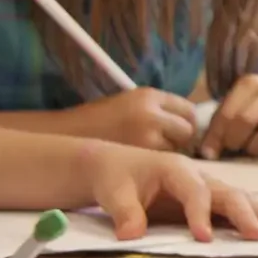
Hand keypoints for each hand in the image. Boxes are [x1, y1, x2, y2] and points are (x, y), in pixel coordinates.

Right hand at [72, 87, 196, 152]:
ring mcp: (145, 134)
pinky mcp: (138, 154)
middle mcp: (150, 112)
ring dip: (171, 152)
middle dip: (182, 139)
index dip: (186, 122)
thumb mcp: (131, 104)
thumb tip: (191, 124)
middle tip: (166, 145)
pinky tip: (143, 161)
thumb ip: (159, 110)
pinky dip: (158, 162)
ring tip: (151, 152)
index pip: (188, 109)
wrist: (66, 135)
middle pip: (188, 129)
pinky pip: (162, 160)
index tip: (178, 131)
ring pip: (177, 147)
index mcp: (149, 95)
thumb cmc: (101, 121)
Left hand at [76, 143, 257, 241]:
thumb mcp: (113, 192)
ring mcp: (206, 186)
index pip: (196, 191)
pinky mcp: (208, 199)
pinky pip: (234, 207)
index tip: (203, 238)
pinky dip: (253, 217)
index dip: (201, 214)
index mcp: (176, 169)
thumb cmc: (115, 177)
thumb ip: (125, 212)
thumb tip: (131, 236)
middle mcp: (198, 175)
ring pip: (238, 198)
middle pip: (228, 193)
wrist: (114, 167)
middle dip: (246, 214)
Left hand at [199, 74, 257, 159]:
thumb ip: (218, 127)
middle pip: (247, 120)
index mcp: (250, 84)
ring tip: (253, 149)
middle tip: (234, 147)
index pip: (227, 114)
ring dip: (257, 148)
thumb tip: (207, 154)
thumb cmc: (255, 108)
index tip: (211, 152)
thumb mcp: (234, 108)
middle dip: (235, 141)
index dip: (216, 136)